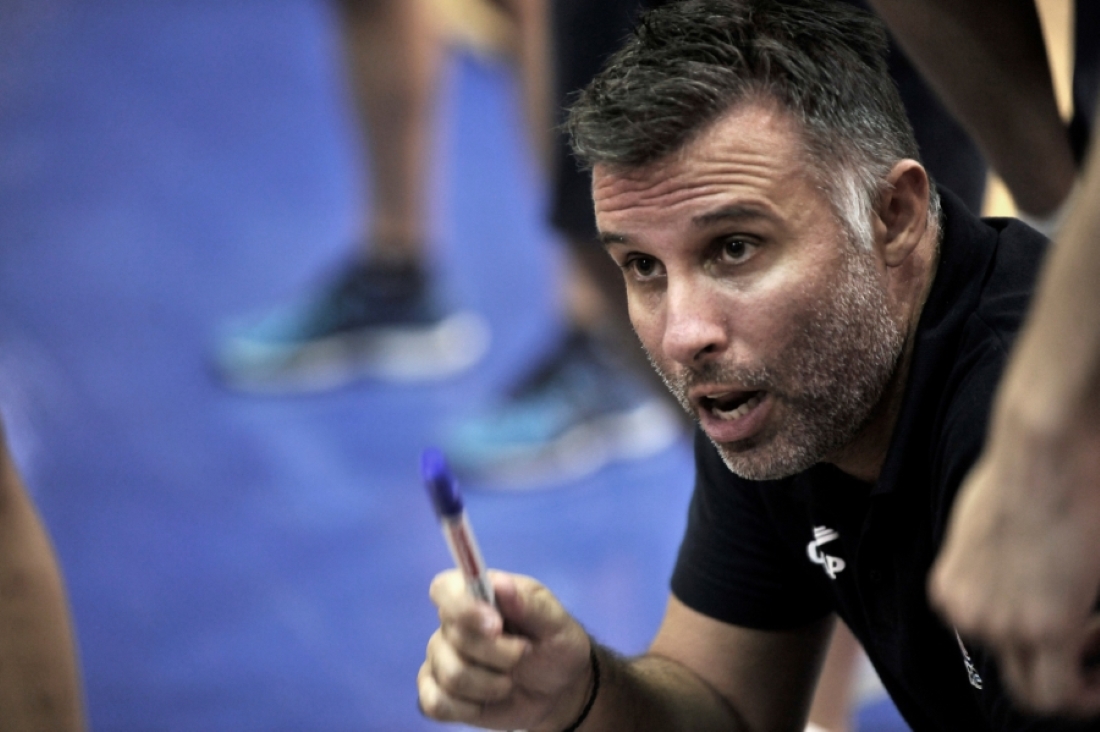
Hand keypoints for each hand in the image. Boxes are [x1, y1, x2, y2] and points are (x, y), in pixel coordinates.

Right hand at [418, 570, 593, 730]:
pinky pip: (436, 704)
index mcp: (477, 594)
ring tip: (511, 681)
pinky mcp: (439, 693)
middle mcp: (452, 624)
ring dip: (491, 684)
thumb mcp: (555, 622)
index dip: (463, 607)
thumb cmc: (556, 644)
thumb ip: (528, 604)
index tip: (496, 626)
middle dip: (499, 654)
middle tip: (524, 654)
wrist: (559, 689)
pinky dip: (467, 709)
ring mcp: (442, 658)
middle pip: (455, 637)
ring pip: (451, 675)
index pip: (445, 589)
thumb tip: (500, 583)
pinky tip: (488, 702)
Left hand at [930, 412, 1099, 713]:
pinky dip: (1093, 689)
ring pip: (1044, 691)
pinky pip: (1066, 691)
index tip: (1076, 627)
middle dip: (1064, 670)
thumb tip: (1029, 582)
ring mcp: (1000, 627)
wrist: (1041, 451)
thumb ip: (995, 571)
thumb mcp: (986, 531)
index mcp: (951, 591)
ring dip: (1085, 675)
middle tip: (1095, 648)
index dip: (1039, 642)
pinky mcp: (1043, 627)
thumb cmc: (1023, 475)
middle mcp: (966, 615)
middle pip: (1015, 678)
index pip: (993, 642)